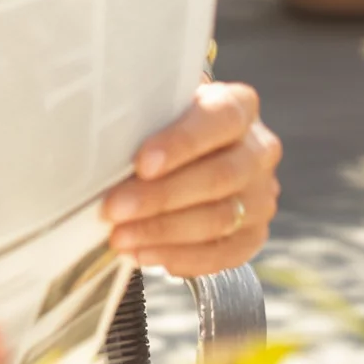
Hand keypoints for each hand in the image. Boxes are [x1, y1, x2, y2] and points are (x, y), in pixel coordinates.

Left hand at [103, 81, 281, 277]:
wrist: (187, 152)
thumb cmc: (161, 122)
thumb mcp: (155, 106)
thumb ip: (142, 114)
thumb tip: (101, 135)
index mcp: (238, 106)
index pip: (220, 119)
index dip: (182, 143)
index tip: (141, 163)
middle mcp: (259, 150)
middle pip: (219, 176)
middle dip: (161, 197)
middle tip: (114, 209)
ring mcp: (262, 195)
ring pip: (220, 218)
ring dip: (164, 231)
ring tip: (120, 237)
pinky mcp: (255, 233)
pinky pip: (225, 253)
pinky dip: (182, 257)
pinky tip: (144, 255)